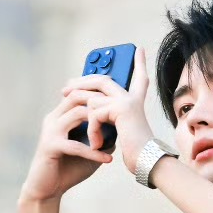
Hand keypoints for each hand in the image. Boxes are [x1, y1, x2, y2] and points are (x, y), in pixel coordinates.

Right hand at [20, 86, 115, 204]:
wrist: (46, 190)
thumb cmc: (67, 169)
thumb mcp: (88, 150)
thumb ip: (101, 137)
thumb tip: (120, 129)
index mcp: (61, 116)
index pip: (79, 93)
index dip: (97, 91)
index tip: (117, 94)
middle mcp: (54, 119)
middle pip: (77, 96)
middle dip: (99, 99)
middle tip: (119, 107)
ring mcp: (51, 131)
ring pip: (77, 114)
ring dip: (98, 123)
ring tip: (115, 132)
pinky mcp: (50, 147)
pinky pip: (76, 145)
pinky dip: (94, 152)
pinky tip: (107, 160)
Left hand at [60, 46, 154, 179]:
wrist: (147, 162)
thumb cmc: (135, 152)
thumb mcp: (121, 130)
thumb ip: (110, 116)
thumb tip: (88, 104)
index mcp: (134, 102)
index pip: (139, 78)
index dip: (139, 63)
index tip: (139, 50)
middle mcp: (132, 98)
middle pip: (102, 79)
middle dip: (81, 82)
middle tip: (65, 89)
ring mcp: (126, 101)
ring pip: (92, 98)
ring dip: (84, 118)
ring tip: (89, 137)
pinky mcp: (121, 109)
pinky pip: (94, 113)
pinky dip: (91, 130)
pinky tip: (96, 144)